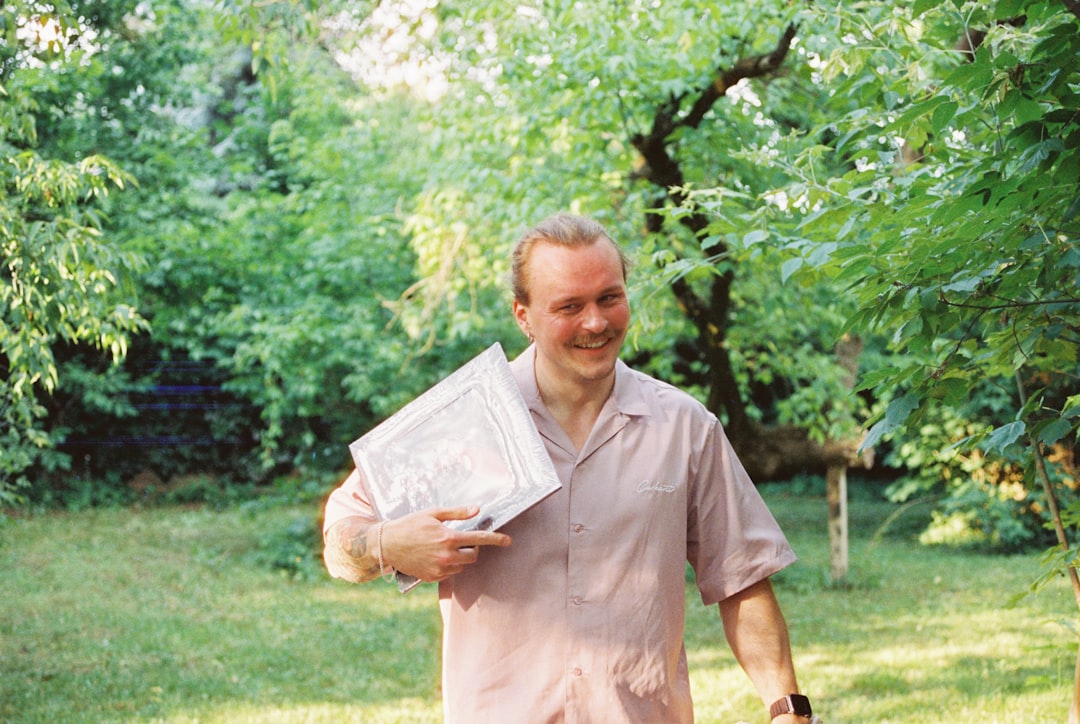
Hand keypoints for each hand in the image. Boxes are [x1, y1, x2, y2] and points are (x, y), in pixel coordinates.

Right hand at [381, 505, 511, 581]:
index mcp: (448, 538)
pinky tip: (434, 556)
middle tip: (461, 540)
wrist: (387, 544)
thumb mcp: (433, 513)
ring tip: (442, 547)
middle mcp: (446, 556)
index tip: (508, 541)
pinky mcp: (433, 578)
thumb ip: (457, 513)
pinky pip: (449, 573)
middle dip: (471, 548)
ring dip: (459, 558)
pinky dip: (448, 566)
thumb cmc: (410, 524)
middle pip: (473, 556)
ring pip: (462, 566)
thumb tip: (477, 510)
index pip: (479, 539)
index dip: (496, 539)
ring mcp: (439, 569)